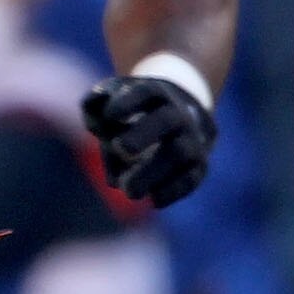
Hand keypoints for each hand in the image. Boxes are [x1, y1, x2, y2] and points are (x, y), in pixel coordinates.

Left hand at [81, 71, 213, 206]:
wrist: (180, 114)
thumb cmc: (133, 109)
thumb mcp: (111, 98)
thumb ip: (95, 105)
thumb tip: (95, 124)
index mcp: (154, 94)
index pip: (145, 93)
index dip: (128, 102)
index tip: (109, 116)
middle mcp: (177, 114)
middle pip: (166, 120)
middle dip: (143, 135)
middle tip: (120, 148)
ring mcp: (191, 139)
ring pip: (180, 153)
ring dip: (153, 172)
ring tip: (128, 192)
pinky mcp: (198, 165)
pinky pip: (192, 177)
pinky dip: (174, 190)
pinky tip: (153, 200)